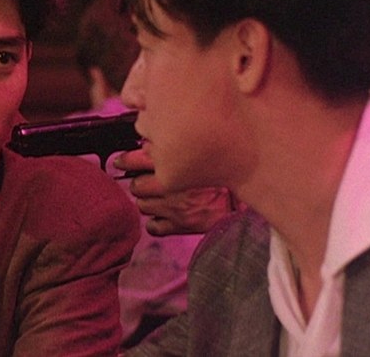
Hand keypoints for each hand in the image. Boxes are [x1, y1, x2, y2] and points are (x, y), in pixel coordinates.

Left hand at [114, 149, 234, 235]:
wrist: (248, 197)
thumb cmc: (224, 173)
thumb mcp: (200, 151)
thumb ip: (175, 146)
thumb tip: (153, 142)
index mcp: (172, 163)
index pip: (134, 159)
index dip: (126, 160)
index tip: (122, 161)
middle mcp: (168, 186)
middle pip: (135, 185)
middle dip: (139, 183)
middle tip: (146, 181)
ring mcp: (172, 208)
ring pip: (142, 206)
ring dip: (147, 202)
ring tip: (159, 198)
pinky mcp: (180, 225)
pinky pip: (153, 227)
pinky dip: (155, 223)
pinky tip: (163, 217)